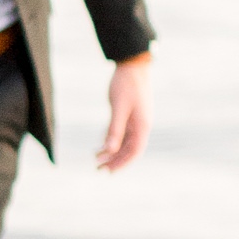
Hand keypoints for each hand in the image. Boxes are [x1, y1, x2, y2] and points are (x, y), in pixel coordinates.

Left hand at [96, 55, 152, 171]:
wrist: (132, 66)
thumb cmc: (126, 85)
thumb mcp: (118, 108)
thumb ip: (114, 130)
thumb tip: (109, 150)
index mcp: (142, 126)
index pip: (134, 152)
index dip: (122, 163)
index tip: (109, 172)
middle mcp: (141, 126)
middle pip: (129, 149)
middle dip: (114, 161)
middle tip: (98, 169)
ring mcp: (136, 121)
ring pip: (124, 142)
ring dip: (111, 152)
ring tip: (96, 159)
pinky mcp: (130, 115)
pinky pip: (121, 133)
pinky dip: (111, 140)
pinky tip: (101, 145)